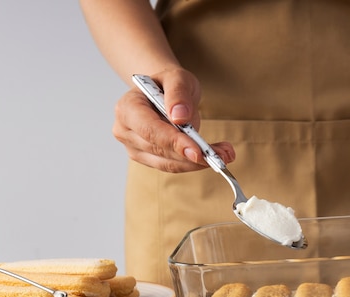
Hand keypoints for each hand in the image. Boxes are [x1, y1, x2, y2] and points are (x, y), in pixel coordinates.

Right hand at [112, 67, 234, 172]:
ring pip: (168, 163)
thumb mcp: (177, 77)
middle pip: (160, 150)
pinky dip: (195, 164)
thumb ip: (178, 93)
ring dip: (198, 163)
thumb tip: (180, 116)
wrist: (165, 93)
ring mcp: (135, 148)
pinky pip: (173, 165)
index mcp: (128, 108)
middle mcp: (126, 130)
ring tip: (224, 155)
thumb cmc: (168, 84)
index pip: (150, 130)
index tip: (197, 151)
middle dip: (193, 155)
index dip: (173, 142)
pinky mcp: (149, 159)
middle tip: (222, 155)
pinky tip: (214, 156)